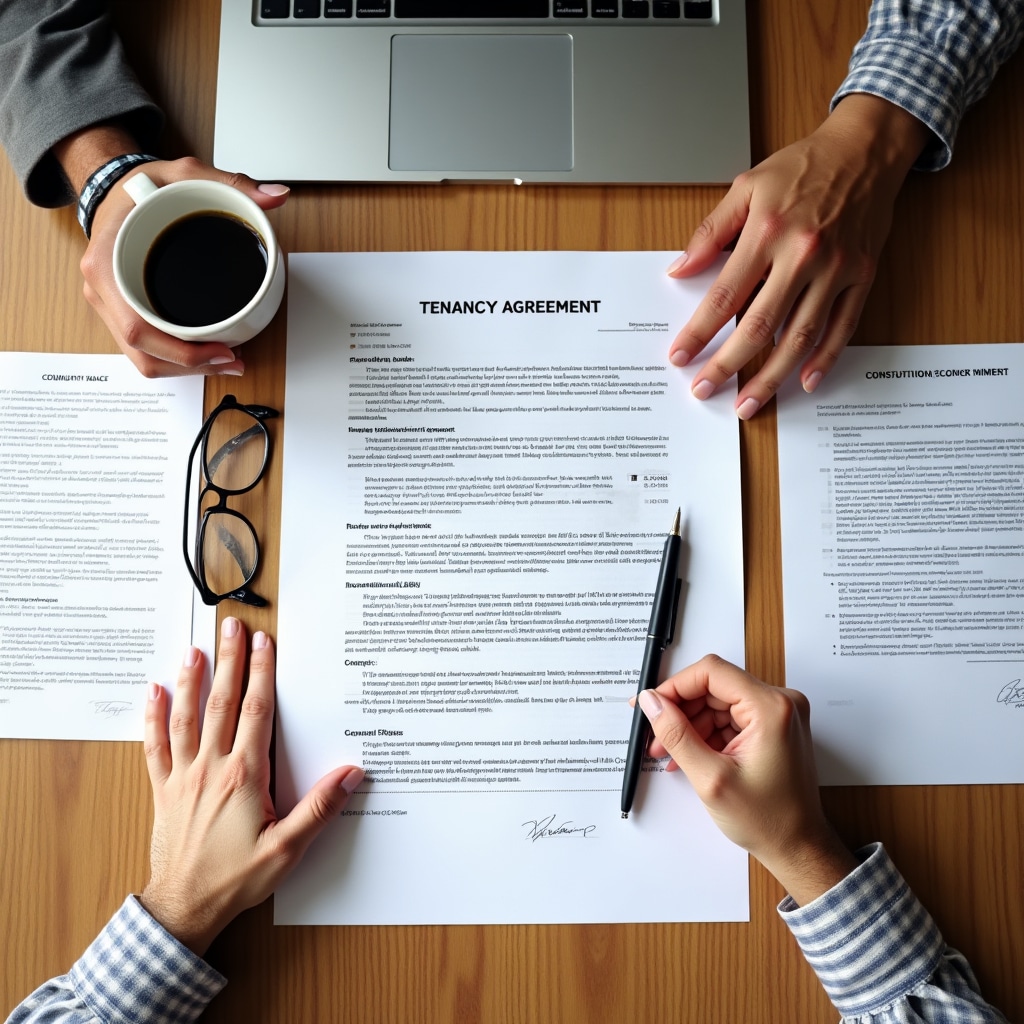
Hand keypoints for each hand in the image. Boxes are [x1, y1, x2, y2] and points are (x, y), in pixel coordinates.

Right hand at [83, 157, 289, 377]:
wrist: (113, 187)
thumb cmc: (142, 187)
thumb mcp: (185, 174)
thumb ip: (232, 184)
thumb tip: (275, 196)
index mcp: (106, 264)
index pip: (136, 329)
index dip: (180, 352)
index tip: (220, 351)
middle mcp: (104, 291)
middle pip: (143, 353)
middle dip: (191, 367)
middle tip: (233, 360)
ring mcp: (112, 306)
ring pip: (144, 358)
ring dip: (187, 369)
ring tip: (227, 361)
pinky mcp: (124, 312)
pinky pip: (148, 348)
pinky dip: (178, 358)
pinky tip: (208, 353)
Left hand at [141, 618, 362, 954]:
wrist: (184, 908)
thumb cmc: (235, 879)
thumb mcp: (288, 850)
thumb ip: (318, 809)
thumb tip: (350, 774)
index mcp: (244, 775)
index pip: (256, 712)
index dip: (261, 673)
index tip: (264, 643)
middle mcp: (211, 767)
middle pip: (221, 702)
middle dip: (229, 661)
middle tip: (230, 627)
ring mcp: (183, 777)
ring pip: (185, 717)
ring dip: (190, 680)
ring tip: (194, 649)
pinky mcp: (163, 790)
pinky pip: (154, 747)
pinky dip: (152, 718)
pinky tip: (153, 693)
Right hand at [635, 654, 856, 905]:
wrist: (798, 847)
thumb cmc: (768, 820)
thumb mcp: (710, 778)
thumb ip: (676, 734)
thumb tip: (651, 702)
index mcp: (771, 707)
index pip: (711, 672)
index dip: (675, 686)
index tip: (651, 705)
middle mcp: (780, 702)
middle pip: (713, 686)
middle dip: (680, 710)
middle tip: (655, 735)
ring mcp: (778, 713)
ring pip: (718, 701)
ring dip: (690, 724)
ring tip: (668, 751)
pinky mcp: (772, 726)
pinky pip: (730, 716)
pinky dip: (707, 733)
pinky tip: (689, 754)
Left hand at [668, 95, 928, 418]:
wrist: (866, 148)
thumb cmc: (804, 166)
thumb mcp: (747, 187)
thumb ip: (711, 232)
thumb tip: (679, 270)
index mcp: (767, 233)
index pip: (723, 296)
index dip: (699, 332)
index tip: (680, 356)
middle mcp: (802, 255)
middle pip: (759, 326)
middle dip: (727, 365)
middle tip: (704, 390)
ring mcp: (836, 269)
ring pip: (800, 337)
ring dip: (771, 376)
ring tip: (748, 403)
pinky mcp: (862, 277)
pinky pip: (843, 328)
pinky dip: (824, 359)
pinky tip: (804, 381)